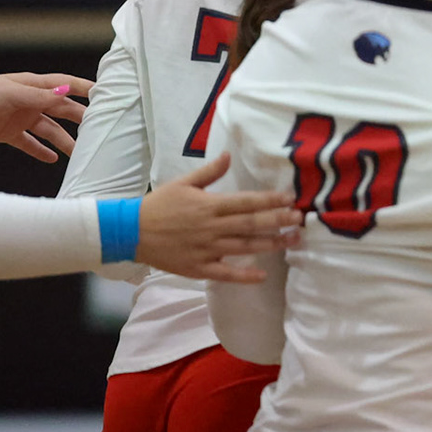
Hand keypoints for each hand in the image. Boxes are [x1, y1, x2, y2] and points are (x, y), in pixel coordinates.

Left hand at [0, 73, 91, 160]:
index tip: (105, 95)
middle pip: (62, 110)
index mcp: (33, 85)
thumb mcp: (11, 93)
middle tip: (98, 130)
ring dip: (63, 140)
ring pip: (49, 130)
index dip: (85, 89)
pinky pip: (30, 143)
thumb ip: (39, 96)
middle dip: (80, 119)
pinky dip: (41, 150)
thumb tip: (66, 93)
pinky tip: (52, 159)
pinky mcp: (9, 133)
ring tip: (78, 153)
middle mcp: (30, 101)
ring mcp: (20, 117)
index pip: (66, 85)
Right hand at [136, 153, 301, 283]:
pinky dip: (244, 275)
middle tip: (300, 220)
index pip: (246, 202)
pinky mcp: (198, 268)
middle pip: (251, 224)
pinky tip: (262, 275)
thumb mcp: (183, 183)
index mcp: (209, 205)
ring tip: (293, 241)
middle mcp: (211, 227)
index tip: (290, 199)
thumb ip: (210, 172)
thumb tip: (229, 155)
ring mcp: (206, 249)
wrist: (130, 232)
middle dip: (278, 221)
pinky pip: (225, 273)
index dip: (270, 200)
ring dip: (271, 244)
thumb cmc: (159, 205)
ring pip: (244, 247)